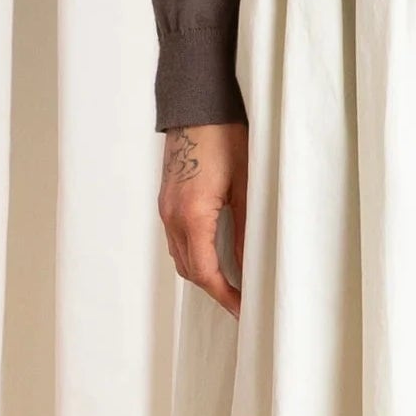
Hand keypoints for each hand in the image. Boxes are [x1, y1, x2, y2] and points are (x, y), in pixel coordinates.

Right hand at [161, 120, 248, 318]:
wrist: (197, 105)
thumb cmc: (225, 137)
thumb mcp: (246, 186)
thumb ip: (246, 231)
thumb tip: (250, 266)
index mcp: (193, 215)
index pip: (206, 273)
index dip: (225, 296)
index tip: (244, 309)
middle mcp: (172, 216)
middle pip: (190, 270)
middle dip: (215, 290)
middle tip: (242, 301)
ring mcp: (166, 208)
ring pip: (180, 256)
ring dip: (203, 273)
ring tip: (231, 282)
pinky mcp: (167, 200)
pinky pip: (176, 239)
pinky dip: (194, 254)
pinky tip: (214, 254)